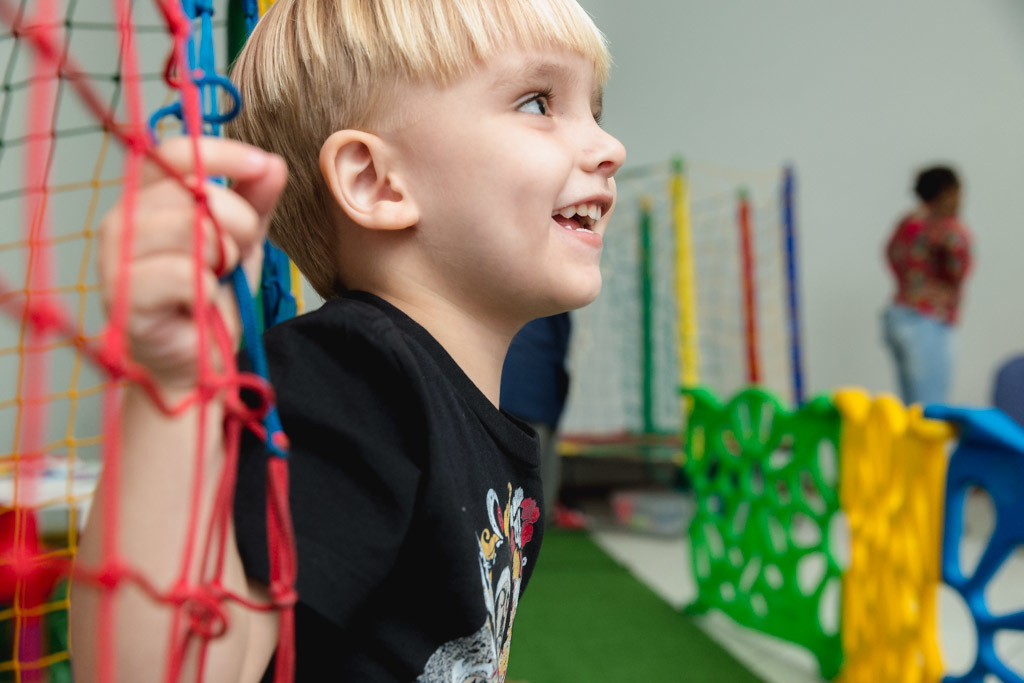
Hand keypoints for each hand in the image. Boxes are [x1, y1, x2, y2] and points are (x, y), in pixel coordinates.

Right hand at [97, 136, 287, 391]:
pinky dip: (206, 291)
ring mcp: (116, 259)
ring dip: (223, 257)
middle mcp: (122, 221)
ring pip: (189, 227)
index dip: (221, 153)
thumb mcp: (242, 241)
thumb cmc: (210, 301)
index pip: (173, 153)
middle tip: (235, 256)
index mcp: (146, 200)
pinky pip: (181, 273)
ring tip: (216, 279)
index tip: (261, 164)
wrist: (197, 365)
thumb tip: (272, 163)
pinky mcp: (124, 297)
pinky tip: (200, 305)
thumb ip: (254, 201)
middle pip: (192, 191)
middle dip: (238, 222)